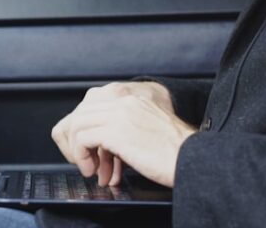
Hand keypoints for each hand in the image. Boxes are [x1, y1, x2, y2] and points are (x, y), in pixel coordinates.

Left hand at [51, 82, 195, 187]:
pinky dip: (82, 157)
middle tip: (85, 160)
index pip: (89, 103)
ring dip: (78, 151)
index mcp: (129, 95)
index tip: (87, 148)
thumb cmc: (170, 149)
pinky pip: (81, 139)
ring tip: (91, 168)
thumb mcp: (141, 125)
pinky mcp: (116, 131)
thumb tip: (93, 142)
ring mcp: (118, 112)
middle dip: (76, 140)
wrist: (190, 157)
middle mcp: (122, 98)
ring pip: (76, 125)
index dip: (82, 127)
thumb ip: (119, 124)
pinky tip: (96, 170)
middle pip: (79, 113)